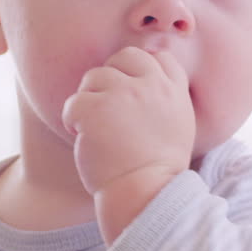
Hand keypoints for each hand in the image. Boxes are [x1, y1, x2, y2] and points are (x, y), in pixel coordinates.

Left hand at [62, 46, 194, 195]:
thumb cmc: (158, 168)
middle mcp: (151, 86)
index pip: (159, 56)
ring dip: (89, 100)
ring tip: (94, 127)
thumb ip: (168, 96)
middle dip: (112, 75)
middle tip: (107, 105)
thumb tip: (152, 73)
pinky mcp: (95, 109)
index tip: (132, 90)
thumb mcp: (179, 125)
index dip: (141, 69)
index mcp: (174, 91)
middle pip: (125, 56)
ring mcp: (123, 94)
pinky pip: (73, 102)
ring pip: (94, 76)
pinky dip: (72, 119)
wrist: (145, 194)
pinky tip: (81, 136)